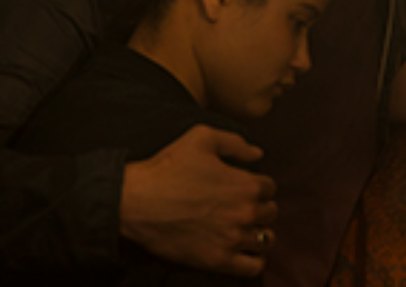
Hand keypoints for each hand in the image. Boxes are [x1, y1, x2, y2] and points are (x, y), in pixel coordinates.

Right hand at [120, 125, 276, 276]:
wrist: (136, 201)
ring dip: (259, 232)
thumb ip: (235, 143)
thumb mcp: (202, 138)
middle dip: (259, 207)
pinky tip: (247, 253)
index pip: (270, 187)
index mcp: (246, 185)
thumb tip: (257, 154)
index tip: (244, 187)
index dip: (258, 185)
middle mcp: (245, 213)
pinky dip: (255, 261)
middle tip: (241, 207)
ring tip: (246, 229)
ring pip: (265, 239)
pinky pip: (252, 267)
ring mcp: (232, 239)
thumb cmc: (167, 168)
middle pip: (270, 212)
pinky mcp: (217, 260)